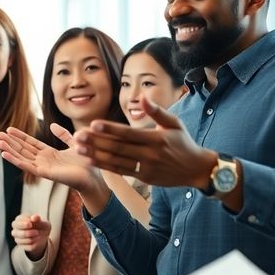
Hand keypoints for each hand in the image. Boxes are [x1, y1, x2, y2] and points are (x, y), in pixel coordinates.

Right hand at [0, 124, 101, 192]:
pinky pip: (27, 166)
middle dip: (11, 142)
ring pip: (22, 157)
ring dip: (10, 150)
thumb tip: (52, 125)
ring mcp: (43, 167)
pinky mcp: (44, 173)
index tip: (9, 129)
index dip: (20, 136)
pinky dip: (15, 160)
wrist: (93, 177)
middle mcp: (43, 160)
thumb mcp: (74, 143)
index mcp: (49, 153)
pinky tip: (5, 154)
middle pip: (23, 149)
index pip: (30, 143)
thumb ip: (63, 134)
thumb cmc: (86, 163)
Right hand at [11, 214, 51, 260]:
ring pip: (19, 241)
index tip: (31, 224)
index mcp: (19, 220)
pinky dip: (33, 244)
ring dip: (31, 239)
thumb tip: (33, 218)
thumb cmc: (41, 226)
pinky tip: (38, 241)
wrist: (43, 236)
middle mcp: (16, 230)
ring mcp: (18, 239)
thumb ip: (38, 219)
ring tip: (38, 235)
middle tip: (36, 232)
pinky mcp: (22, 246)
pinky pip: (26, 247)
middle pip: (15, 232)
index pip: (16, 222)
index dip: (23, 224)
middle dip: (26, 233)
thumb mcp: (42, 221)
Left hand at [75, 96, 216, 188]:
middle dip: (96, 142)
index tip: (93, 124)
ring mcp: (146, 167)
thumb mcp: (174, 123)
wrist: (196, 169)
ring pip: (117, 161)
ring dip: (96, 154)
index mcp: (156, 138)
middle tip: (78, 135)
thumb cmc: (183, 142)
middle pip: (118, 148)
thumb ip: (157, 111)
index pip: (128, 133)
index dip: (110, 129)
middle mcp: (150, 154)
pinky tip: (91, 160)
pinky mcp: (144, 177)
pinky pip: (121, 171)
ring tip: (78, 148)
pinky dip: (105, 166)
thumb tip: (143, 97)